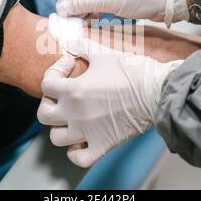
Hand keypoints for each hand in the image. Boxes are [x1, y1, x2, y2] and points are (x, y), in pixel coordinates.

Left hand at [37, 38, 182, 167]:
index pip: (45, 85)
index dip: (54, 73)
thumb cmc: (132, 71)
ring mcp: (88, 133)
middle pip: (43, 115)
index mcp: (74, 90)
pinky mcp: (103, 145)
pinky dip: (75, 152)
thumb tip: (68, 42)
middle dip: (49, 103)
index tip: (70, 66)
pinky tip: (81, 140)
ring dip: (60, 127)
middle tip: (61, 96)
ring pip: (56, 138)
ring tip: (70, 118)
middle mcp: (76, 113)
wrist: (158, 91)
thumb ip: (81, 47)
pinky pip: (78, 158)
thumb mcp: (104, 54)